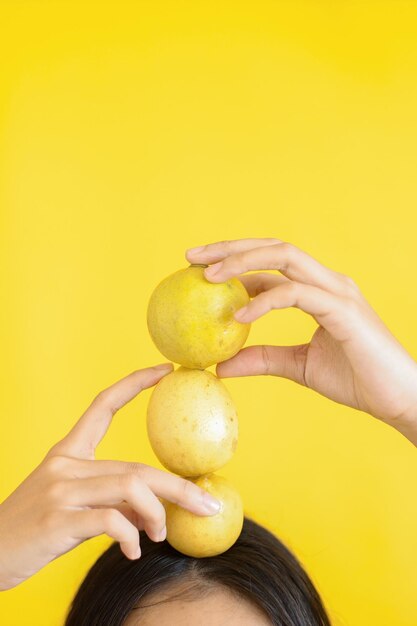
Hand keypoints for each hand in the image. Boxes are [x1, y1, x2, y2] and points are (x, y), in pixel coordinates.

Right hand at [0, 364, 219, 590]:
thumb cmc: (33, 529)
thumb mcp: (71, 505)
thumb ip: (112, 500)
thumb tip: (155, 511)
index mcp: (67, 452)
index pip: (103, 404)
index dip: (134, 383)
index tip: (164, 370)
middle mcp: (65, 464)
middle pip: (136, 466)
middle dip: (179, 487)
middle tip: (208, 504)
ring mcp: (61, 490)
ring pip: (130, 486)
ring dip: (157, 514)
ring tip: (160, 535)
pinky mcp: (58, 519)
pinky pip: (111, 520)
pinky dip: (131, 536)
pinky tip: (133, 551)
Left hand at [187, 238, 416, 444]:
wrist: (398, 400)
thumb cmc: (356, 380)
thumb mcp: (298, 367)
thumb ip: (262, 359)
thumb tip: (221, 365)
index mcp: (319, 290)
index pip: (271, 266)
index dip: (235, 264)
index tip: (199, 272)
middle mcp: (328, 282)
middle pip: (274, 247)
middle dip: (230, 247)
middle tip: (192, 256)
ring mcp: (337, 291)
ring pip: (285, 256)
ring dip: (242, 261)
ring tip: (207, 275)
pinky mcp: (343, 309)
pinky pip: (296, 293)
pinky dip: (265, 299)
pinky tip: (238, 313)